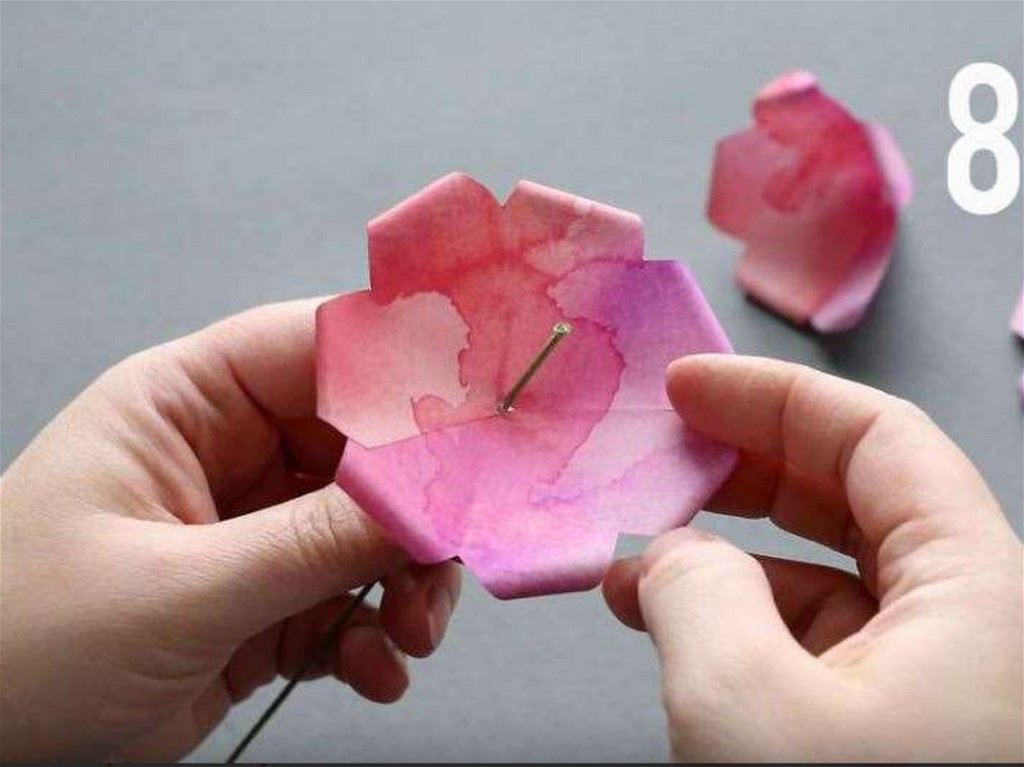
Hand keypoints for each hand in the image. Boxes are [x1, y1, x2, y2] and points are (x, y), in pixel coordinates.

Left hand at [0, 300, 461, 761]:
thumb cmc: (20, 647)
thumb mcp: (177, 589)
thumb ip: (314, 542)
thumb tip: (431, 501)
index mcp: (187, 405)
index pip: (320, 350)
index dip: (406, 373)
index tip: (481, 421)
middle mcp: (229, 455)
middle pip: (366, 446)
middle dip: (417, 507)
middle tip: (449, 560)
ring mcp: (251, 529)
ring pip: (370, 526)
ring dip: (407, 579)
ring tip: (412, 636)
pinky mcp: (265, 599)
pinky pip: (349, 595)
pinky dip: (374, 633)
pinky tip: (372, 670)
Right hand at [603, 355, 1022, 761]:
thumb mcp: (746, 704)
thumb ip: (694, 591)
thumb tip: (667, 553)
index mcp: (979, 590)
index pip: (880, 436)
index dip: (772, 396)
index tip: (683, 386)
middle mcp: (977, 625)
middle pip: (857, 497)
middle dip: (745, 468)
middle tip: (660, 458)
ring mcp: (944, 685)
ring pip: (831, 577)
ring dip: (725, 561)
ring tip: (634, 570)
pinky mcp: (905, 734)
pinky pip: (821, 647)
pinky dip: (741, 627)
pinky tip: (675, 634)